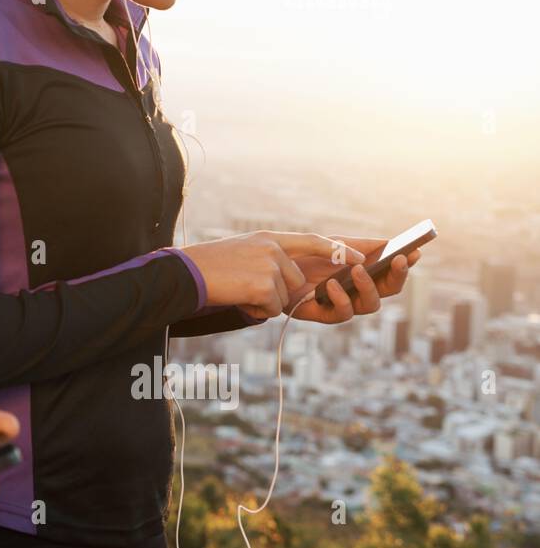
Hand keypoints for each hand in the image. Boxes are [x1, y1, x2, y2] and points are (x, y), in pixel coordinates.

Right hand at [181, 230, 366, 319]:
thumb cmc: (210, 268)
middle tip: (248, 287)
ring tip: (238, 290)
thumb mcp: (243, 253)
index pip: (314, 241)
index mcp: (269, 238)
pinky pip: (272, 308)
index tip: (362, 258)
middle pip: (297, 279)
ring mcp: (269, 266)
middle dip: (278, 292)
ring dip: (264, 301)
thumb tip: (292, 280)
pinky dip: (255, 309)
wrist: (184, 274)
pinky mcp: (264, 285)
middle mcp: (273, 248)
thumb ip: (270, 258)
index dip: (340, 249)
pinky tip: (237, 297)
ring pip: (285, 296)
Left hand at [283, 235, 422, 324]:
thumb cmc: (303, 255)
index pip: (391, 271)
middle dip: (397, 276)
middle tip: (398, 260)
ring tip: (358, 270)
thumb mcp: (331, 243)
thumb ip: (357, 245)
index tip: (415, 252)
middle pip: (388, 290)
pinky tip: (332, 285)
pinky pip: (342, 313)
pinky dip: (341, 298)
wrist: (272, 267)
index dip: (405, 264)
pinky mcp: (324, 314)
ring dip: (368, 286)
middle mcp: (358, 290)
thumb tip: (389, 242)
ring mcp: (344, 303)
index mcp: (364, 272)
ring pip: (370, 304)